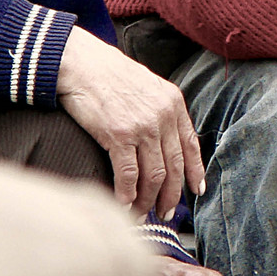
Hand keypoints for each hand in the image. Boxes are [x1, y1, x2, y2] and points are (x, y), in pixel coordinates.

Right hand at [57, 27, 204, 215]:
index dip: (194, 171)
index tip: (196, 190)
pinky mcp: (118, 135)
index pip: (191, 144)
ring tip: (143, 213)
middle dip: (171, 194)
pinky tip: (124, 204)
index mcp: (173, 102)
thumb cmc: (107, 74)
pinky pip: (129, 174)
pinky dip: (127, 193)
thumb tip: (162, 142)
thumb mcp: (146, 86)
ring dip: (148, 199)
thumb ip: (159, 111)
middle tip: (166, 212)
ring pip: (154, 175)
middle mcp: (163, 116)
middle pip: (174, 166)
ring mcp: (143, 126)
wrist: (80, 62)